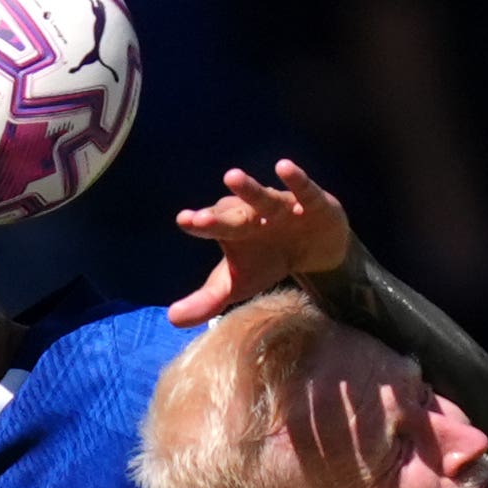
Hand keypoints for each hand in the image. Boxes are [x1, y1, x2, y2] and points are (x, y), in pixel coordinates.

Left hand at [168, 158, 352, 323]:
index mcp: (232, 230)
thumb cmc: (267, 259)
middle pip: (233, 215)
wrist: (314, 247)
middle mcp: (253, 214)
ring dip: (249, 189)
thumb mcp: (238, 284)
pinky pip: (303, 189)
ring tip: (231, 177)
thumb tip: (172, 319)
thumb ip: (206, 300)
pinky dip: (296, 180)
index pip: (212, 227)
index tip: (184, 220)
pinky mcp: (311, 203)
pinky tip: (284, 167)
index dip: (200, 224)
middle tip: (199, 219)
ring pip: (263, 197)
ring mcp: (281, 206)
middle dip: (217, 217)